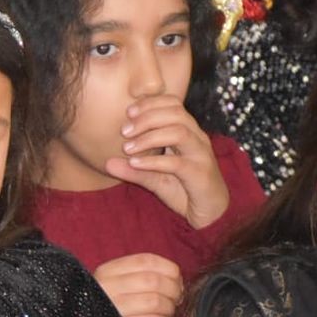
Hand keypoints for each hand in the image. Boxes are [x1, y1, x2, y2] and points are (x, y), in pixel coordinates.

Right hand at [94, 253, 182, 316]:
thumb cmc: (106, 303)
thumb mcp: (114, 282)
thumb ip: (139, 273)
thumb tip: (176, 277)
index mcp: (107, 271)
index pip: (146, 260)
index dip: (168, 268)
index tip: (176, 278)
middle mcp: (106, 287)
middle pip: (152, 281)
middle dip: (173, 290)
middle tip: (177, 298)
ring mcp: (110, 309)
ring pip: (153, 301)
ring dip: (169, 307)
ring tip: (169, 312)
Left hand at [106, 95, 228, 228]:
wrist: (209, 212)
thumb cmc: (184, 189)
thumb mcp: (155, 178)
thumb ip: (134, 169)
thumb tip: (107, 163)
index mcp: (188, 132)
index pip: (173, 104)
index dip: (151, 103)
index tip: (128, 112)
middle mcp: (197, 138)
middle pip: (176, 113)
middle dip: (146, 118)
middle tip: (124, 131)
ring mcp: (201, 155)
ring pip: (179, 133)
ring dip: (149, 138)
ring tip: (127, 148)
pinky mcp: (200, 174)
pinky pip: (177, 163)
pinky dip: (154, 162)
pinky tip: (135, 164)